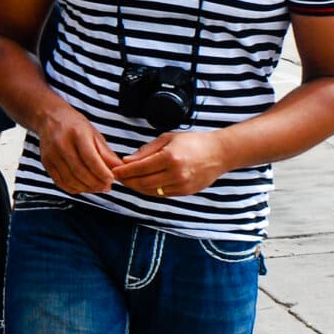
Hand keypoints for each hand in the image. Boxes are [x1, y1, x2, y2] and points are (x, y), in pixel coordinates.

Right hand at [34, 103, 123, 193]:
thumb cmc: (75, 127)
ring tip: (97, 187)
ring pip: (70, 180)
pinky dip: (73, 189)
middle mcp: (61, 144)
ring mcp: (51, 154)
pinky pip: (60, 182)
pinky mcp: (46, 163)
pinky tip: (83, 187)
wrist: (50, 119)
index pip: (90, 158)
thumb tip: (120, 170)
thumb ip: (106, 154)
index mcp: (76, 134)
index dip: (102, 172)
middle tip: (107, 187)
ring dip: (86, 188)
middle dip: (96, 183)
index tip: (111, 180)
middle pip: (79, 171)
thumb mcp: (94, 134)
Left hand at [110, 130, 230, 198]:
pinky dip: (149, 191)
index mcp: (170, 158)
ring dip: (136, 188)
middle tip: (117, 177)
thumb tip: (127, 161)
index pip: (140, 168)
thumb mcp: (167, 138)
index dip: (124, 171)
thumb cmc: (193, 142)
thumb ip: (146, 151)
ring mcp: (181, 185)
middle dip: (127, 181)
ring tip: (128, 181)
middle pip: (143, 183)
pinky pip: (162, 194)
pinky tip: (142, 185)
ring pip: (151, 191)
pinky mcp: (185, 192)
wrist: (219, 153)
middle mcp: (176, 174)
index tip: (113, 171)